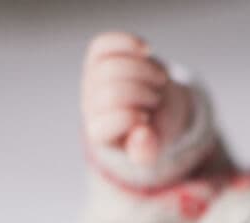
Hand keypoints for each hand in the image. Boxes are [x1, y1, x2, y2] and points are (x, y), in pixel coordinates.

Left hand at [81, 32, 191, 166]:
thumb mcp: (152, 149)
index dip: (133, 117)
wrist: (150, 110)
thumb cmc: (150, 132)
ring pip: (112, 68)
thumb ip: (146, 151)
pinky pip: (105, 45)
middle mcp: (90, 107)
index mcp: (100, 134)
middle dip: (144, 95)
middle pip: (113, 93)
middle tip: (156, 100)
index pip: (112, 121)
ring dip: (145, 71)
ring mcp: (91, 80)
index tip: (147, 119)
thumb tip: (143, 134)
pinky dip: (128, 44)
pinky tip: (146, 50)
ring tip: (158, 81)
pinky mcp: (97, 58)